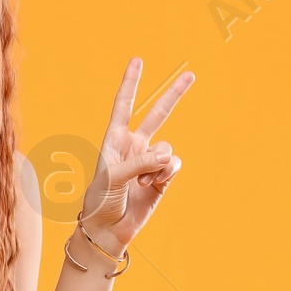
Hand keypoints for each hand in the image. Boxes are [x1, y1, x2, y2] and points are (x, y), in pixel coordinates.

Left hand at [80, 57, 194, 249]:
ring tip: (140, 181)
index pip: (124, 105)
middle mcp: (135, 146)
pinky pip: (173, 165)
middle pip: (158, 114)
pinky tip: (152, 185)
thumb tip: (168, 156)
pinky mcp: (162, 178)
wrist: (107, 229)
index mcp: (115, 139)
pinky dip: (165, 173)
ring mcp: (150, 161)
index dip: (131, 83)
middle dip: (174, 95)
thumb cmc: (100, 200)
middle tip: (191, 75)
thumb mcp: (113, 177)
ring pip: (167, 149)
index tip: (137, 61)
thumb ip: (140, 162)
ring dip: (157, 164)